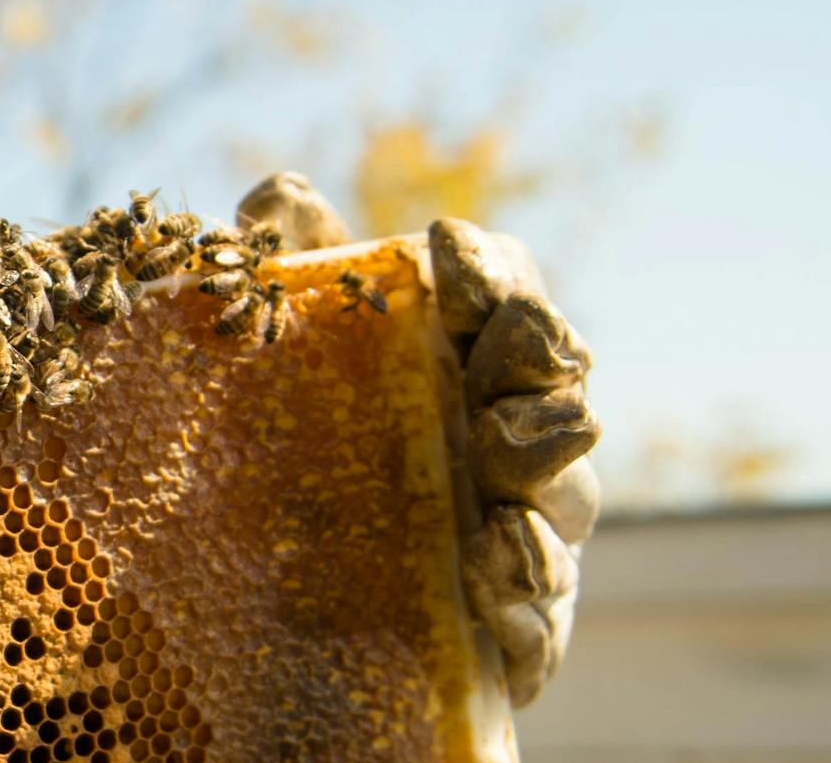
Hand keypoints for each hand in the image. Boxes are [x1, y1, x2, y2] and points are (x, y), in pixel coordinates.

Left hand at [238, 173, 599, 707]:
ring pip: (563, 503)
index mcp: (465, 356)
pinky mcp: (514, 635)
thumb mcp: (274, 353)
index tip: (441, 245)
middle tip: (497, 361)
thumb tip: (279, 194)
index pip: (507, 291)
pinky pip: (539, 622)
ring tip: (504, 481)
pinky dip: (524, 602)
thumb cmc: (295, 448)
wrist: (266, 612)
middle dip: (533, 361)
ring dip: (540, 481)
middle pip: (552, 386)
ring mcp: (525, 534)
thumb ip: (284, 271)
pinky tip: (492, 576)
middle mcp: (510, 437)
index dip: (487, 266)